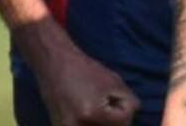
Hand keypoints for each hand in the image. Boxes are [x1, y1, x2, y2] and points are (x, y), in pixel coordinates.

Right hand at [14, 17, 139, 125]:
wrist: (54, 65)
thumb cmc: (85, 70)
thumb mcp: (114, 81)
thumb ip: (129, 102)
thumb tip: (132, 117)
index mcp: (92, 113)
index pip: (124, 121)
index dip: (124, 107)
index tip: (113, 95)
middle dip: (115, 119)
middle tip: (106, 102)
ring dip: (105, 123)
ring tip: (97, 106)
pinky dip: (92, 123)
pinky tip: (88, 112)